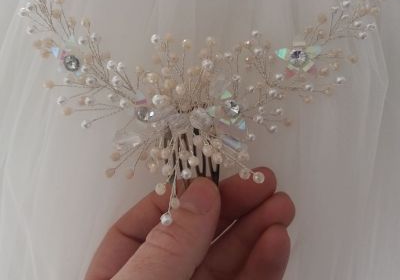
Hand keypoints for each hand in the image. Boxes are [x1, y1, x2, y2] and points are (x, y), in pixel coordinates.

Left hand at [85, 167, 294, 279]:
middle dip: (234, 205)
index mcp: (123, 267)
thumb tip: (201, 189)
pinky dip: (264, 263)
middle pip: (199, 233)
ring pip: (228, 257)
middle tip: (264, 179)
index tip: (215, 177)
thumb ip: (170, 243)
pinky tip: (277, 238)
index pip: (152, 220)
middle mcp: (161, 277)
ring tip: (281, 203)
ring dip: (256, 229)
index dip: (185, 195)